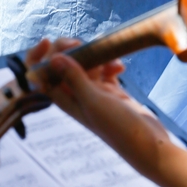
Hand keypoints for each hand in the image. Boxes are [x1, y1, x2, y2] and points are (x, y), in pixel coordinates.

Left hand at [25, 38, 164, 149]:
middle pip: (60, 64)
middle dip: (68, 50)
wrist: (148, 145)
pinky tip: (120, 67)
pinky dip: (110, 63)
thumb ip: (74, 79)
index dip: (38, 57)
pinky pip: (104, 68)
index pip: (40, 75)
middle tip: (82, 44)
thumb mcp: (95, 101)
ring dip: (94, 55)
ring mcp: (94, 92)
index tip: (48, 41)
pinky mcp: (111, 90)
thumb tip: (53, 58)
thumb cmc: (119, 129)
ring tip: (109, 59)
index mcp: (64, 99)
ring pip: (84, 63)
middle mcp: (75, 95)